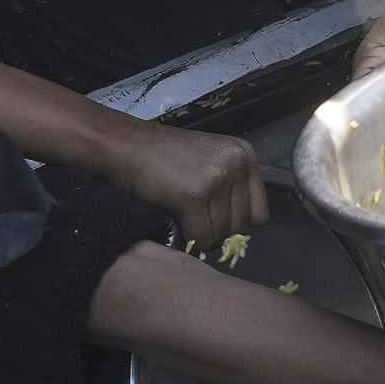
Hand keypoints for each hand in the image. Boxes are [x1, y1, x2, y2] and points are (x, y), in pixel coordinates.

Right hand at [118, 124, 271, 254]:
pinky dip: (186, 237)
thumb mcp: (209, 160)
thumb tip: (240, 232)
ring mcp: (216, 179)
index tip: (214, 217)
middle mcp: (235, 164)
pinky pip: (200, 237)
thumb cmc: (161, 156)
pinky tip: (174, 219)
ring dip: (199, 233)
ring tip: (180, 212)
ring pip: (219, 235)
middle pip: (240, 227)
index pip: (260, 213)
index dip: (236, 222)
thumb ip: (231, 186)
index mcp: (244, 155)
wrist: (124, 146)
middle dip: (215, 229)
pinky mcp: (193, 195)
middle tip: (192, 214)